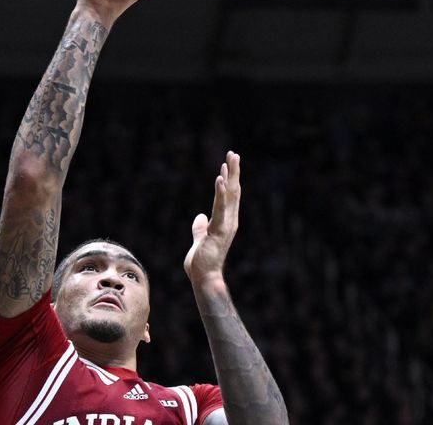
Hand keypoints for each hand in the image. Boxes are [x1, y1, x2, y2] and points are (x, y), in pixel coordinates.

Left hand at [184, 152, 240, 285]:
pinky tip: (219, 179)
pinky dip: (220, 192)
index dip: (231, 178)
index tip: (230, 162)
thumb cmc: (202, 261)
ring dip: (230, 176)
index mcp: (226, 221)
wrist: (204, 278)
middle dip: (234, 171)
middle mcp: (230, 220)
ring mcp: (226, 225)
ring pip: (230, 196)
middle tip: (234, 154)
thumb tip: (199, 217)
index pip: (230, 195)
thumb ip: (199, 228)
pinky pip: (220, 208)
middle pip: (234, 191)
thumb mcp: (200, 239)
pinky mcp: (218, 230)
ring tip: (229, 160)